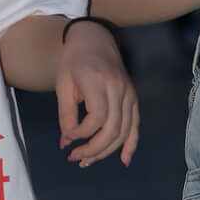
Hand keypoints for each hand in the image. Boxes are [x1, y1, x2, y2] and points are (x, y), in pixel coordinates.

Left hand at [57, 22, 138, 165]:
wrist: (94, 38)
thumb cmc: (73, 60)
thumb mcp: (63, 84)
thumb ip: (66, 114)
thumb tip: (67, 142)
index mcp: (98, 82)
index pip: (96, 118)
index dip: (82, 133)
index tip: (67, 137)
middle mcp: (118, 88)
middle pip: (112, 128)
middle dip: (94, 149)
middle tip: (76, 159)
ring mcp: (129, 93)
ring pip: (124, 130)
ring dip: (107, 150)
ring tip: (88, 161)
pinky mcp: (134, 97)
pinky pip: (136, 124)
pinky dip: (131, 144)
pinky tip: (124, 160)